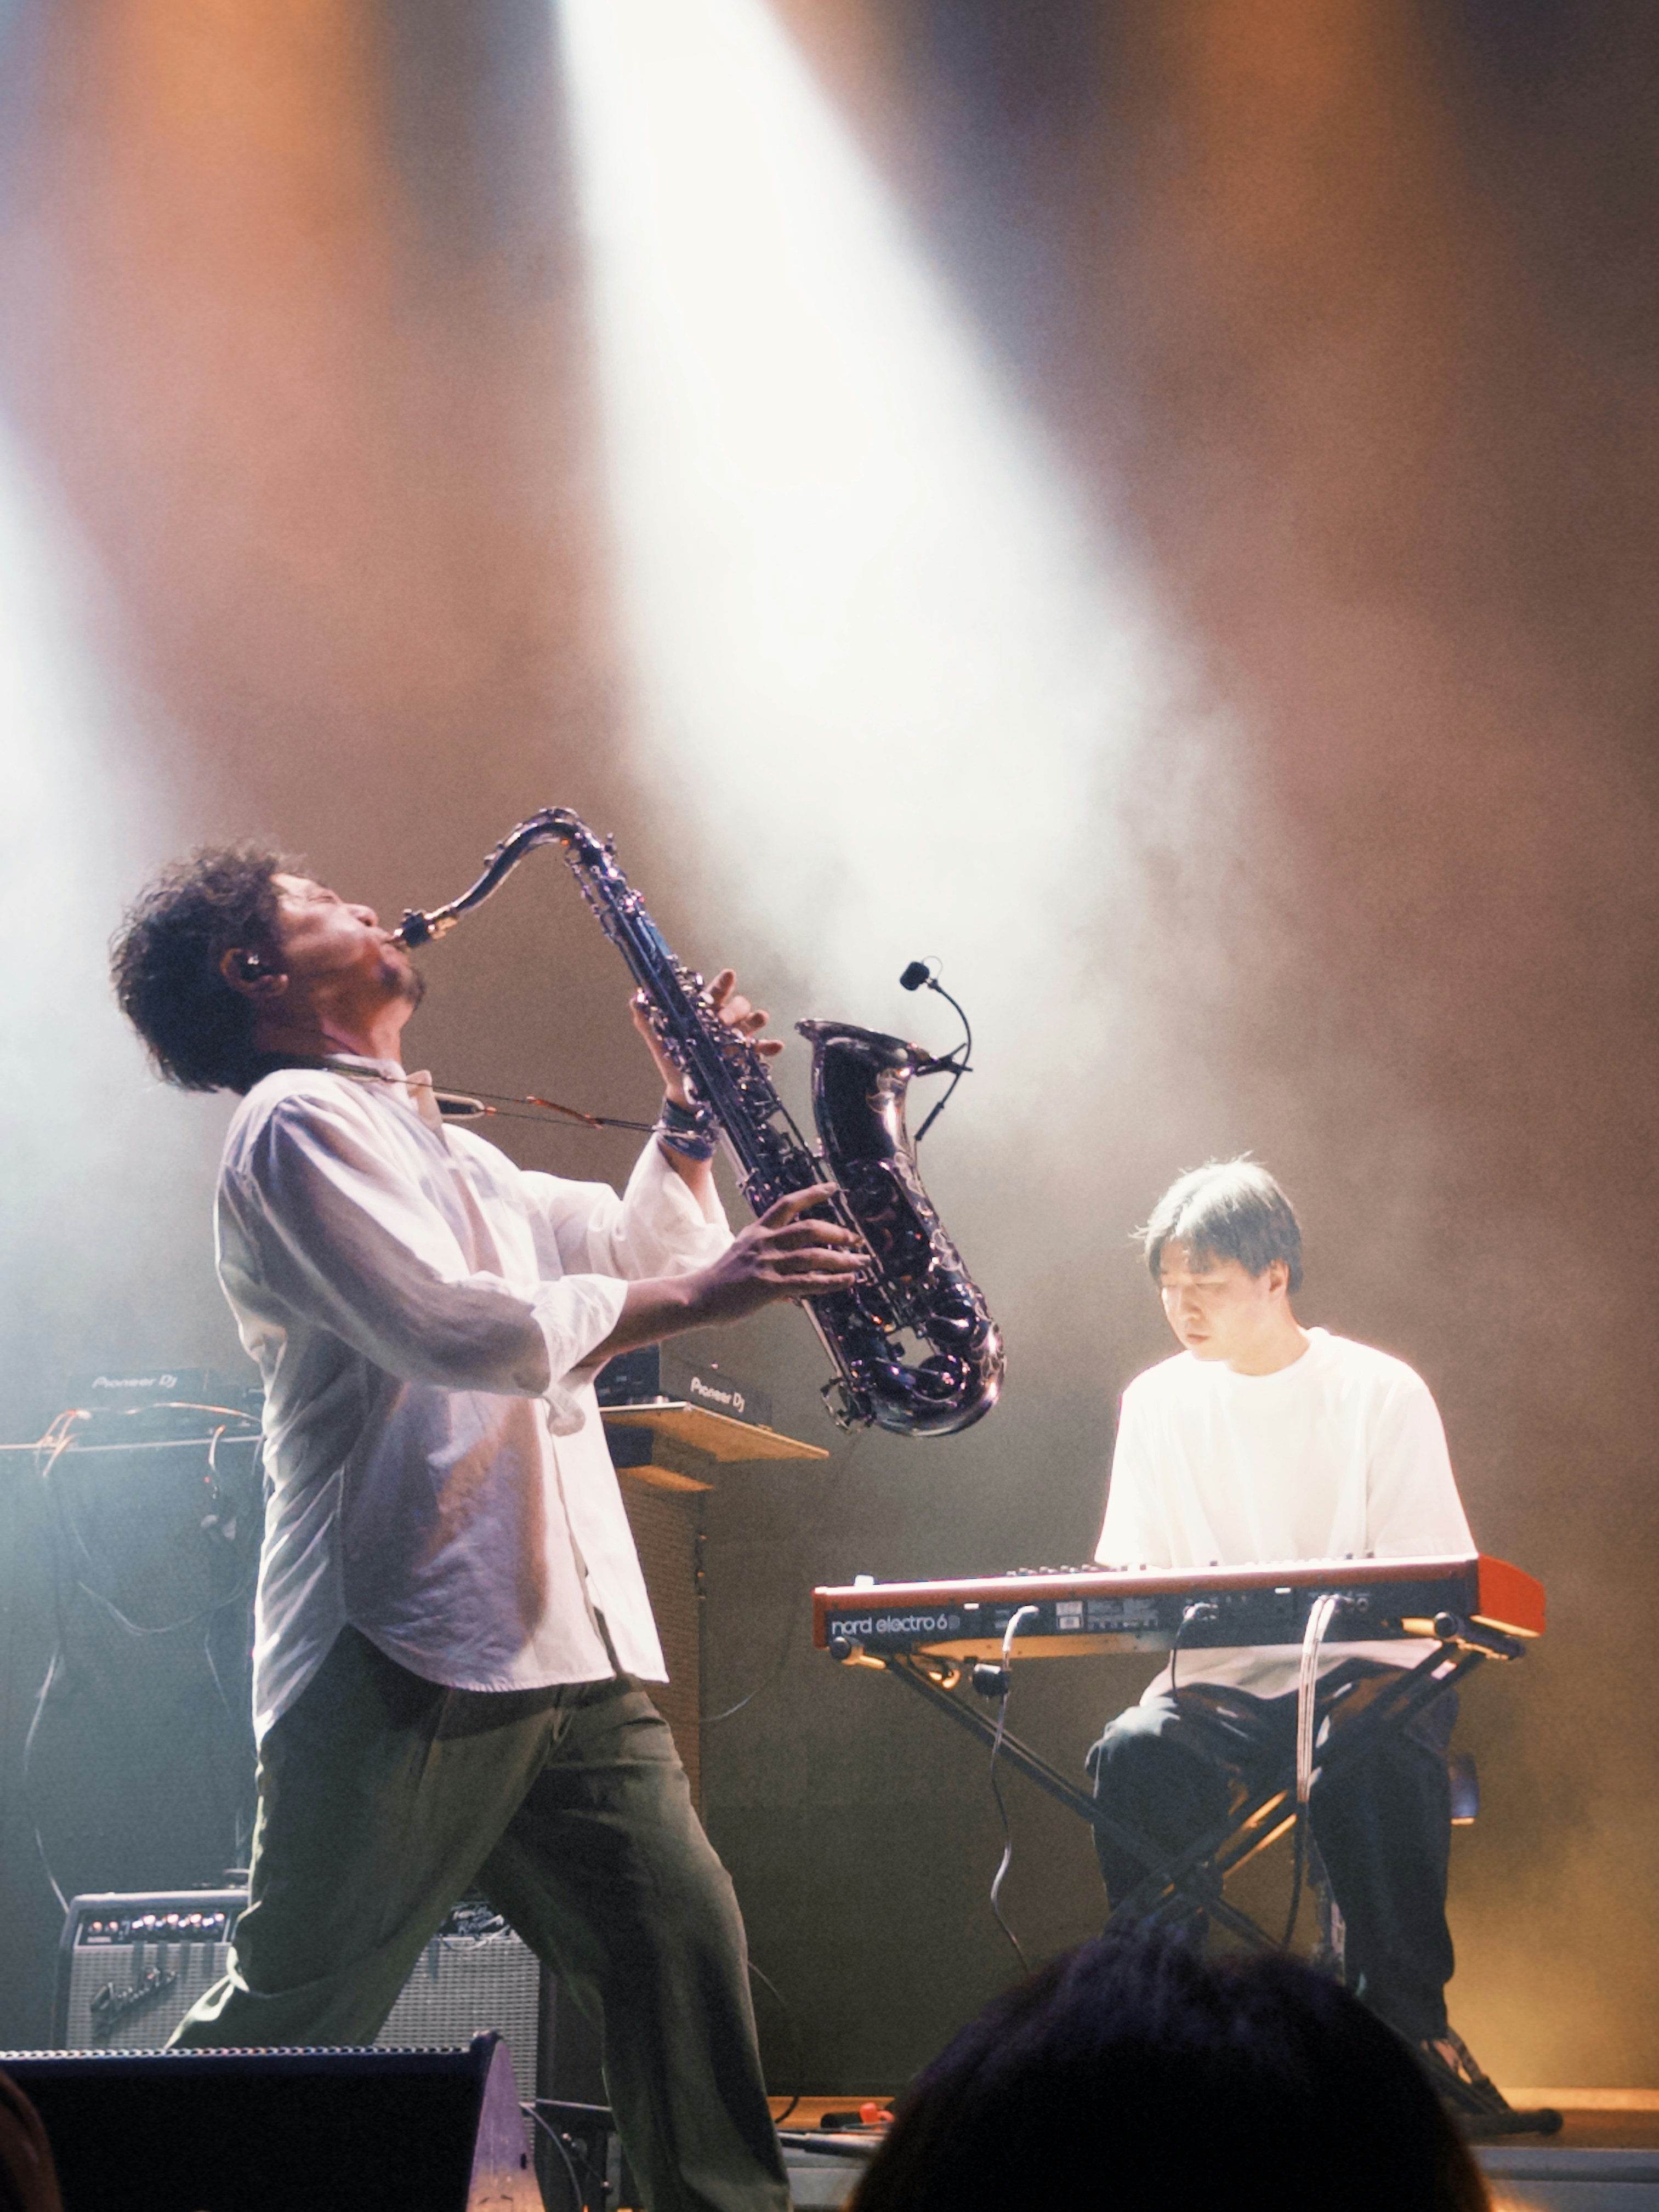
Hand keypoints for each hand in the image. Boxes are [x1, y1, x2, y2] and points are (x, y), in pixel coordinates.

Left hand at [630, 970, 782, 1104]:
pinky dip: (770, 1045)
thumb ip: (646, 1018)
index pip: (715, 993)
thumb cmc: (672, 1059)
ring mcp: (736, 1038)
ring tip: (759, 1018)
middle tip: (723, 1019)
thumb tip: (635, 997)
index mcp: (704, 1012)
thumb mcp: (658, 1039)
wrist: (683, 1092)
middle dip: (733, 1007)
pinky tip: (776, 1044)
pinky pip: (761, 1049)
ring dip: (756, 1018)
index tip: (728, 975)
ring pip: (752, 1021)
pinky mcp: (745, 1057)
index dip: (723, 983)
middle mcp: (723, 1021)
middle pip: (737, 1004)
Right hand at [686, 1187, 869, 1324]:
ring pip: (813, 1256)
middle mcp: (764, 1243)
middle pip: (809, 1228)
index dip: (812, 1194)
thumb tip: (794, 1281)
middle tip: (855, 1238)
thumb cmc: (719, 1280)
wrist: (696, 1296)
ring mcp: (767, 1264)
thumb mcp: (742, 1256)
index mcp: (757, 1232)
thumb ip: (768, 1259)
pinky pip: (808, 1282)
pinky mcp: (768, 1286)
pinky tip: (847, 1281)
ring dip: (842, 1259)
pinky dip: (832, 1281)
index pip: (787, 1204)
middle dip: (837, 1232)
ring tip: (861, 1262)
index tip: (833, 1188)